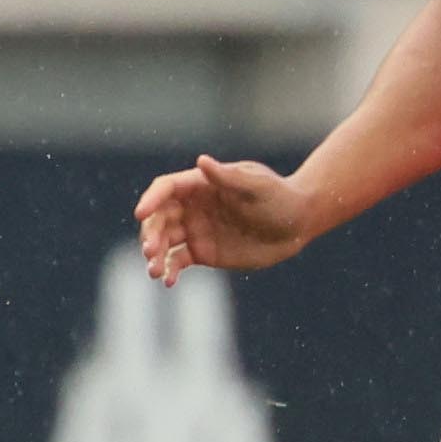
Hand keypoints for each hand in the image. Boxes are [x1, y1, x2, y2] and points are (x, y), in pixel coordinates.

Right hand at [137, 154, 310, 281]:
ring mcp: (195, 230)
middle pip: (158, 218)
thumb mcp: (258, 186)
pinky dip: (169, 271)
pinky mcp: (202, 252)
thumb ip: (228, 177)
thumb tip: (201, 161)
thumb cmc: (281, 198)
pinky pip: (177, 262)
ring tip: (154, 271)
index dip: (151, 199)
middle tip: (150, 251)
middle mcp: (192, 207)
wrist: (299, 225)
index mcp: (200, 185)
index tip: (141, 213)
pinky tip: (168, 281)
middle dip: (150, 234)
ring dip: (154, 255)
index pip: (166, 189)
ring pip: (163, 242)